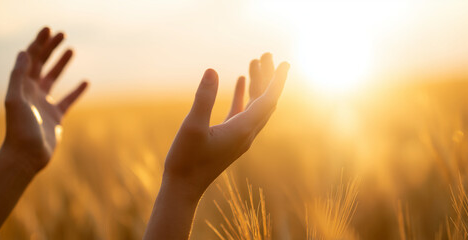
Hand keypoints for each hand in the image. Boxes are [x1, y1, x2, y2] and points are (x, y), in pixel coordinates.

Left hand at [3, 27, 87, 174]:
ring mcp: (44, 104)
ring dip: (61, 63)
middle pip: (41, 64)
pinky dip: (77, 90)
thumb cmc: (19, 130)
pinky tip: (86, 82)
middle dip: (50, 48)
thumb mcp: (15, 100)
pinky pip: (68, 100)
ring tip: (71, 49)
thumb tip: (24, 52)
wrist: (25, 157)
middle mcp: (31, 92)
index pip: (31, 59)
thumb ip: (18, 76)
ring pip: (54, 78)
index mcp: (22, 86)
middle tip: (63, 34)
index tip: (51, 31)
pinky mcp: (55, 116)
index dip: (40, 43)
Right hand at [163, 53, 289, 197]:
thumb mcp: (192, 126)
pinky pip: (243, 113)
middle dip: (268, 77)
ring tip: (254, 62)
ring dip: (257, 85)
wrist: (183, 188)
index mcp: (242, 130)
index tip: (284, 63)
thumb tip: (212, 71)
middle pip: (266, 101)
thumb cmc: (186, 160)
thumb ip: (204, 98)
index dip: (277, 81)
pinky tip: (240, 81)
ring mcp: (239, 137)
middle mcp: (247, 134)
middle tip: (266, 54)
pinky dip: (244, 96)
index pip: (268, 101)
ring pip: (256, 106)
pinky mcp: (230, 139)